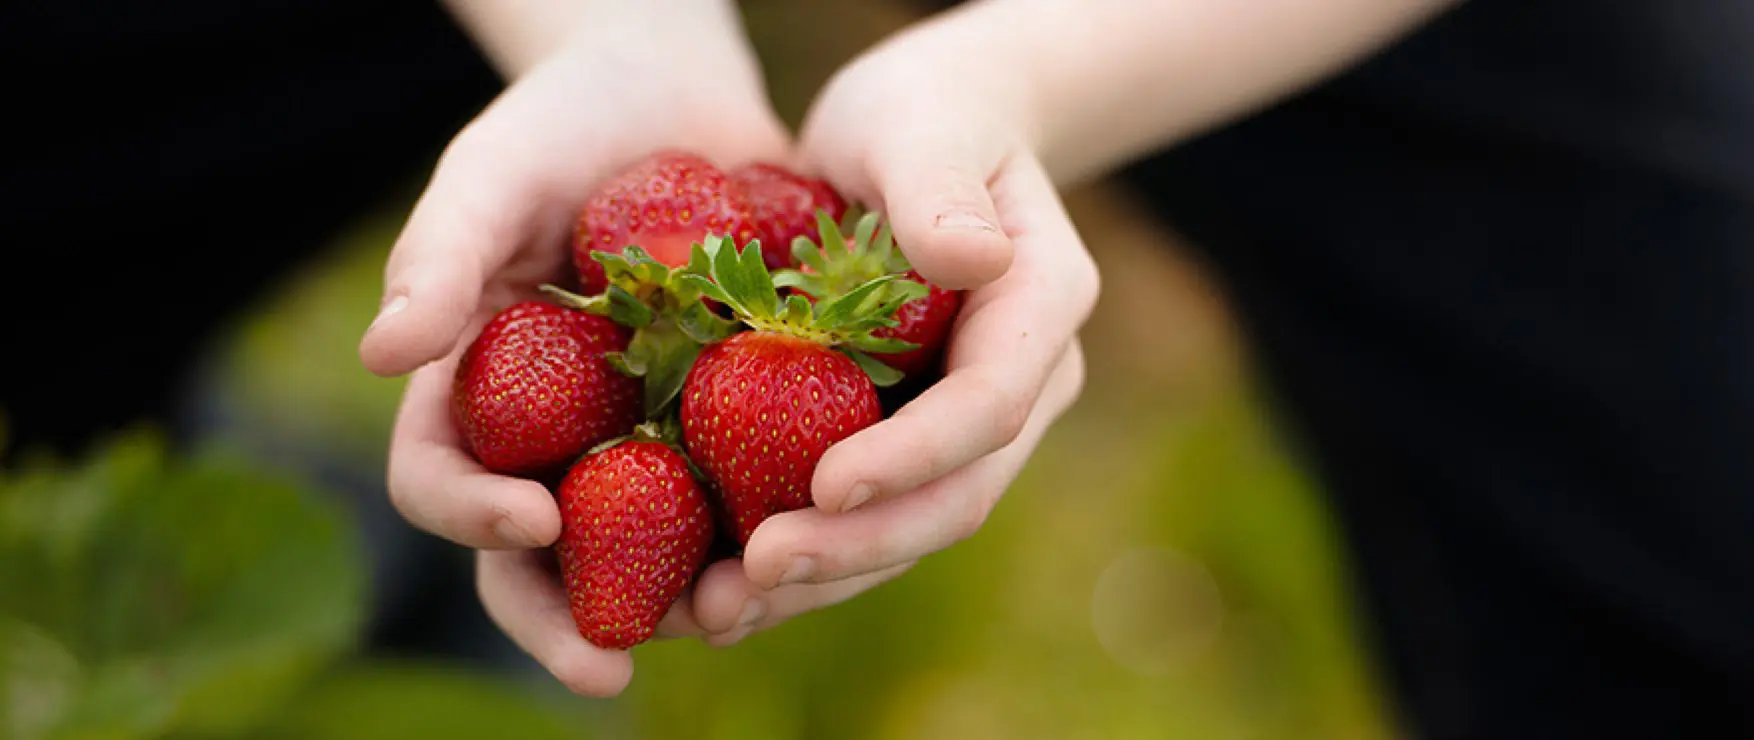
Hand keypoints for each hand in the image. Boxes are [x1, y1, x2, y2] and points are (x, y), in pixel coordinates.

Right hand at [357, 17, 788, 696]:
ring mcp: (645, 435)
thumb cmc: (563, 123)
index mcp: (475, 391)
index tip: (532, 517)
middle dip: (570, 618)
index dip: (472, 515)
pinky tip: (806, 549)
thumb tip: (377, 354)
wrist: (678, 94)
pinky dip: (765, 529)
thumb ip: (442, 252)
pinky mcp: (731, 422)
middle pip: (543, 557)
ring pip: (650, 550)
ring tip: (728, 620)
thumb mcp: (496, 170)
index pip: (443, 479)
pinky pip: (743, 494)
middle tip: (609, 668)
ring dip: (679, 599)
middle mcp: (554, 434)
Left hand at [658, 21, 1099, 645]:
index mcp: (1041, 309)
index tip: (823, 487)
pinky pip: (855, 516)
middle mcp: (1020, 386)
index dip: (913, 457)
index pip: (991, 403)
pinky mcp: (902, 445)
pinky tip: (710, 589)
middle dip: (857, 547)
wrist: (916, 140)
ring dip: (816, 579)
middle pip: (953, 494)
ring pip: (904, 529)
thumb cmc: (920, 114)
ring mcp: (963, 426)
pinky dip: (791, 556)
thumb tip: (973, 259)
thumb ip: (940, 187)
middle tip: (755, 575)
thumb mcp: (922, 125)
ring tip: (713, 613)